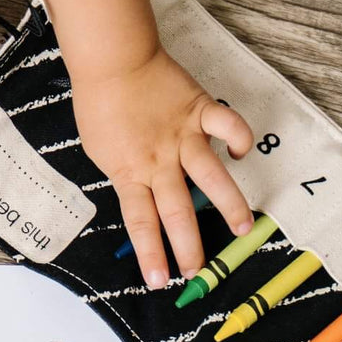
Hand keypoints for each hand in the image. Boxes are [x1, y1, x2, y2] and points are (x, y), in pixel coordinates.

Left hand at [73, 49, 254, 289]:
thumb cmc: (99, 102)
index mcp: (130, 171)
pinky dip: (241, 140)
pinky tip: (242, 154)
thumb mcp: (98, 148)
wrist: (112, 60)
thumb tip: (136, 188)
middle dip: (189, 247)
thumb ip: (122, 171)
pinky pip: (230, 127)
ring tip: (243, 229)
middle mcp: (160, 161)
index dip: (151, 254)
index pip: (141, 222)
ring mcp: (183, 137)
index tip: (160, 281)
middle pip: (177, 212)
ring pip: (212, 179)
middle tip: (198, 273)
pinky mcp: (200, 111)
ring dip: (230, 206)